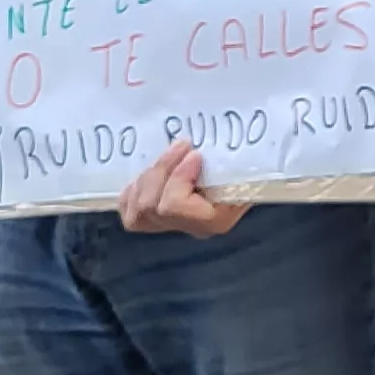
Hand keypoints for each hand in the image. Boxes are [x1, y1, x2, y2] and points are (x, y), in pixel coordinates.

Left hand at [120, 138, 249, 237]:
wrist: (242, 180)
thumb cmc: (247, 170)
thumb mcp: (246, 168)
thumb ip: (235, 164)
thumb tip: (221, 151)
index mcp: (214, 220)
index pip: (175, 207)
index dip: (178, 177)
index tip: (195, 154)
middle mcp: (190, 229)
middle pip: (151, 207)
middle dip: (161, 170)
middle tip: (181, 145)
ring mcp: (168, 227)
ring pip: (136, 210)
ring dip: (148, 176)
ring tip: (169, 156)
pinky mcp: (153, 220)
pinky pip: (127, 210)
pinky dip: (133, 190)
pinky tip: (151, 174)